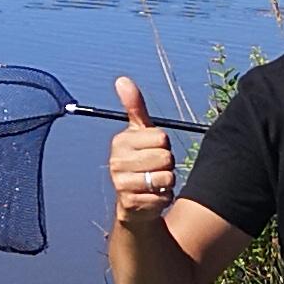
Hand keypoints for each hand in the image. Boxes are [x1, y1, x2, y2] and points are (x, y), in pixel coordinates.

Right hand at [108, 78, 178, 226]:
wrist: (134, 203)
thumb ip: (135, 107)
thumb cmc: (141, 161)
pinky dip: (164, 198)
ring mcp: (121, 183)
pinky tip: (153, 197)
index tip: (153, 150)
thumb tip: (122, 80)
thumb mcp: (140, 133)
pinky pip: (163, 197)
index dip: (164, 145)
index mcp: (121, 141)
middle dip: (167, 165)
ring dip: (167, 182)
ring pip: (166, 178)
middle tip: (155, 168)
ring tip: (154, 183)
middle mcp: (116, 161)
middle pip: (165, 158)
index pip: (161, 137)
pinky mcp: (131, 203)